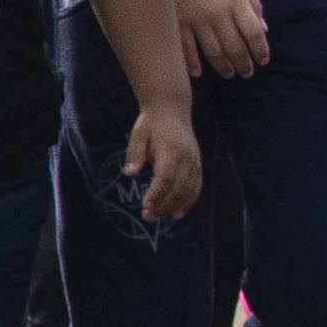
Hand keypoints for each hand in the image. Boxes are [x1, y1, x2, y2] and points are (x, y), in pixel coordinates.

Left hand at [121, 104, 205, 227]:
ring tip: (157, 216)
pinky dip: (188, 201)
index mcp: (171, 149)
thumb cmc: (151, 123)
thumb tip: (129, 173)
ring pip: (188, 190)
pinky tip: (177, 213)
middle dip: (163, 205)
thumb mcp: (138, 134)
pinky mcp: (198, 164)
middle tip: (146, 216)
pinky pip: (196, 187)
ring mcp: (195, 161)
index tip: (146, 205)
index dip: (157, 193)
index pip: (166, 177)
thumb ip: (134, 154)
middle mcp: (187, 157)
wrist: (172, 110)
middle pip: (178, 187)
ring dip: (174, 206)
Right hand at [164, 0, 270, 78]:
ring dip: (223, 67)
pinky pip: (186, 49)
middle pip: (235, 48)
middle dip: (244, 64)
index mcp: (236, 1)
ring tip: (229, 74)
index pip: (254, 33)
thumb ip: (254, 3)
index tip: (262, 61)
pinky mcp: (177, 21)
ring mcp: (196, 19)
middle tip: (247, 73)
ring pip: (213, 53)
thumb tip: (264, 30)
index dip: (260, 50)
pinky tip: (199, 73)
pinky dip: (193, 64)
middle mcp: (218, 13)